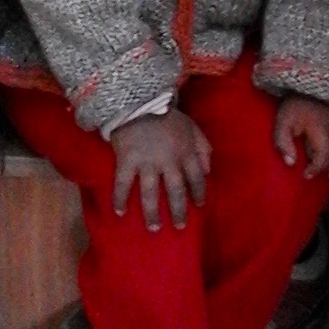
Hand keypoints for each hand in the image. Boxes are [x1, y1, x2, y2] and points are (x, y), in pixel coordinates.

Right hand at [111, 107, 210, 231]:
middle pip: (176, 192)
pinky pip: (123, 184)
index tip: (199, 205)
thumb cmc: (166, 114)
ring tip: (154, 228)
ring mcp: (147, 162)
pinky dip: (120, 199)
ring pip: (151, 193)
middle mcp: (168, 161)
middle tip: (180, 227)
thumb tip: (208, 171)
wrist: (138, 100)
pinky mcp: (127, 160)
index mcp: (186, 152)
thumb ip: (203, 147)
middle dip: (179, 211)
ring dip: (152, 213)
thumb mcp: (192, 126)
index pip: (197, 179)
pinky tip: (120, 212)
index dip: (199, 193)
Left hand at [273, 92, 328, 178]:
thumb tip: (290, 162)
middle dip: (326, 169)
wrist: (314, 80)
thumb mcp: (283, 120)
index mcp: (322, 132)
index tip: (305, 175)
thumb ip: (283, 142)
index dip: (315, 170)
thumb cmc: (297, 103)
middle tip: (316, 172)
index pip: (323, 159)